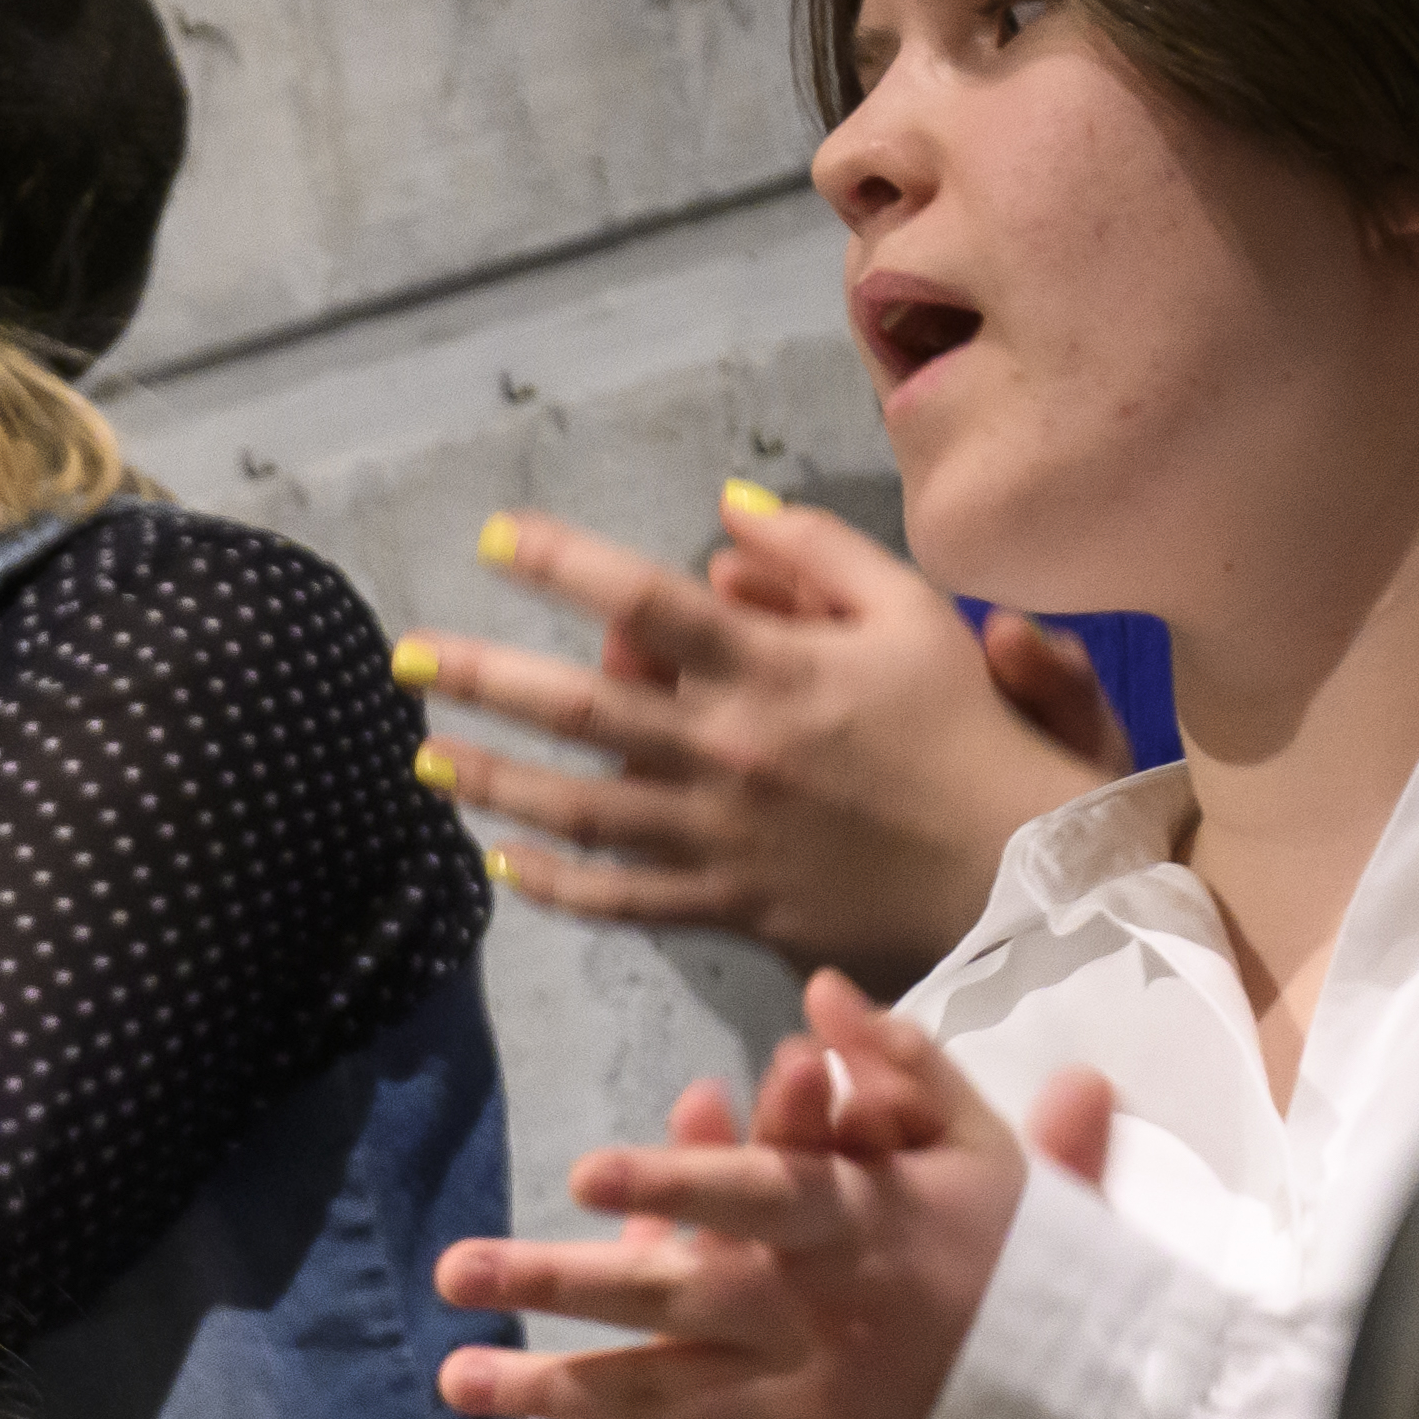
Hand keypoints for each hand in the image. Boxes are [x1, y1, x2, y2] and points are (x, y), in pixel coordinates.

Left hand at [410, 491, 1134, 975]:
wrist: (1015, 871)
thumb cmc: (966, 727)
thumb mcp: (914, 613)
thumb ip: (819, 555)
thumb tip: (724, 515)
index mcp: (772, 668)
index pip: (646, 601)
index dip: (565, 564)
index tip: (498, 539)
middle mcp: (727, 750)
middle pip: (578, 708)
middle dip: (480, 678)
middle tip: (404, 657)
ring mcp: (716, 835)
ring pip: (576, 808)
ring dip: (491, 780)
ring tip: (424, 758)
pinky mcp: (722, 904)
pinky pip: (617, 899)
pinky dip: (552, 883)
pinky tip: (499, 861)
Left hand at [434, 979, 1120, 1418]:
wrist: (1102, 1414)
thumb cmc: (1030, 1266)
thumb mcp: (985, 1153)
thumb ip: (903, 1069)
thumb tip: (818, 994)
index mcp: (859, 1228)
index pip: (757, 1194)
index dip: (674, 1178)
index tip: (585, 1168)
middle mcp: (815, 1319)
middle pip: (670, 1296)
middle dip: (557, 1282)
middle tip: (456, 1270)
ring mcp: (802, 1407)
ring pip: (657, 1393)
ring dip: (550, 1388)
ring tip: (455, 1377)